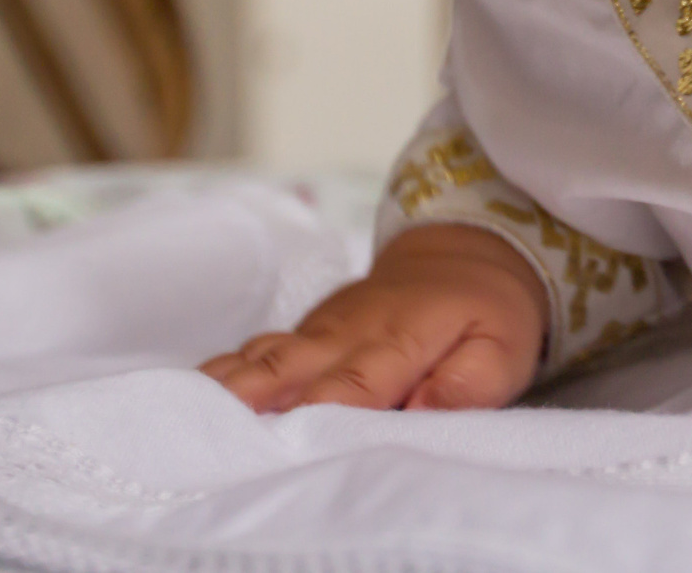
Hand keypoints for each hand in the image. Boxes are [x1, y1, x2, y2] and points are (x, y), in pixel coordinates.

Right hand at [200, 222, 547, 411]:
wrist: (464, 252)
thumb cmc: (488, 311)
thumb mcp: (505, 348)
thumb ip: (471, 381)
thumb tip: (425, 411)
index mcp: (400, 338)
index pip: (353, 385)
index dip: (318, 412)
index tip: (286, 439)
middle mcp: (350, 330)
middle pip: (290, 367)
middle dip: (249, 398)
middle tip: (210, 429)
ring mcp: (323, 326)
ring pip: (265, 355)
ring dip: (228, 384)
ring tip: (186, 412)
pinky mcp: (309, 328)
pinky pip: (263, 349)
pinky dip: (230, 371)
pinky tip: (198, 395)